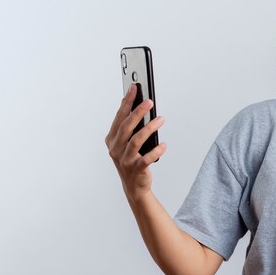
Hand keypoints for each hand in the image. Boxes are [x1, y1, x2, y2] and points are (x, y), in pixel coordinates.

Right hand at [105, 84, 166, 200]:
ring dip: (149, 128)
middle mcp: (115, 148)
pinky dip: (156, 151)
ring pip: (136, 141)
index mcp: (112, 139)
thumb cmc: (132, 159)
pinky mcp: (136, 169)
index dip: (126, 102)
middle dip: (137, 112)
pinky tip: (164, 144)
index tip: (134, 88)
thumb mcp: (126, 142)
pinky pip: (146, 158)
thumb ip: (128, 126)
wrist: (134, 186)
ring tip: (161, 119)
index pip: (119, 117)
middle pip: (126, 127)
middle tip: (149, 101)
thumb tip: (134, 104)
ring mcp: (124, 160)